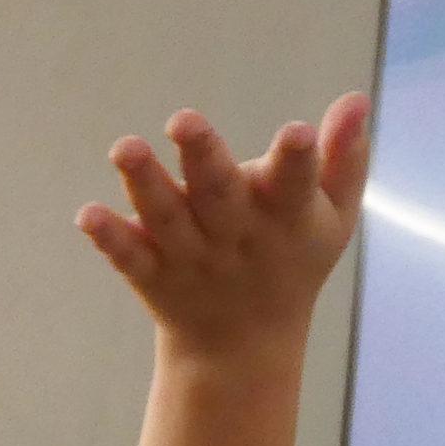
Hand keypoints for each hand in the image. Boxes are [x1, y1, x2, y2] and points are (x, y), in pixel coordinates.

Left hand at [83, 96, 370, 445]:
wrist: (243, 346)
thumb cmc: (293, 260)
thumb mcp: (331, 216)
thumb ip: (343, 157)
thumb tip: (357, 99)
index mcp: (287, 217)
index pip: (296, 184)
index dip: (299, 160)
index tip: (297, 133)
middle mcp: (236, 236)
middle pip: (219, 194)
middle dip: (203, 156)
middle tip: (182, 118)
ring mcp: (192, 257)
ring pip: (167, 218)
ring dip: (145, 183)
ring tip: (123, 146)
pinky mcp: (154, 274)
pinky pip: (130, 257)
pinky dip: (110, 239)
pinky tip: (87, 215)